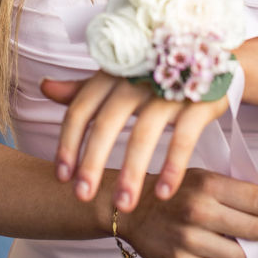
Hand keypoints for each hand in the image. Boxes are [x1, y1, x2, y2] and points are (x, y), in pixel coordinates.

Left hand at [42, 72, 229, 211]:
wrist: (212, 53)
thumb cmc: (154, 71)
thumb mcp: (117, 76)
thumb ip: (83, 88)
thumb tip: (44, 88)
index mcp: (112, 73)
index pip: (81, 108)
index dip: (68, 142)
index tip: (61, 177)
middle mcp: (136, 78)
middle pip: (107, 122)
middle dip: (92, 161)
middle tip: (82, 196)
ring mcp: (168, 88)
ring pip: (144, 133)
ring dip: (132, 172)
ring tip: (123, 205)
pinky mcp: (198, 99)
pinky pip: (184, 137)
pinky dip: (173, 166)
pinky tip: (165, 194)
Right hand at [121, 168, 257, 257]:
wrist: (132, 208)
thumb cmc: (173, 191)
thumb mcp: (204, 176)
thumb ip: (240, 181)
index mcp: (208, 183)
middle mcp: (199, 209)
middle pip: (257, 229)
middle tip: (254, 228)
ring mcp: (189, 238)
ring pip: (242, 256)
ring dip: (244, 252)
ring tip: (234, 244)